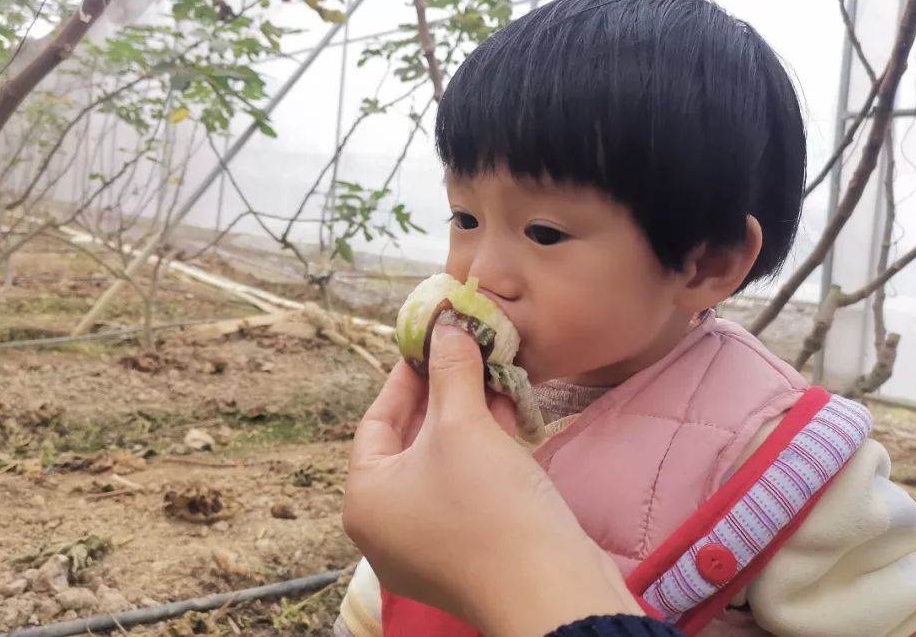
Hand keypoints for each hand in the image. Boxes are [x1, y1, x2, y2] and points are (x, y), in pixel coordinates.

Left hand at [343, 324, 641, 636]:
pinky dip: (483, 453)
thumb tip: (446, 323)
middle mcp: (386, 526)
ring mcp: (426, 545)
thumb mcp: (464, 425)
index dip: (407, 376)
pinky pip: (465, 489)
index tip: (430, 341)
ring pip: (442, 464)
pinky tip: (508, 416)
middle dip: (444, 394)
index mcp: (365, 498)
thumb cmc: (489, 505)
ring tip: (494, 375)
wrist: (550, 591)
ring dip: (468, 418)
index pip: (377, 420)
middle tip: (465, 352)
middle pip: (410, 442)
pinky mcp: (467, 552)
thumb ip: (451, 370)